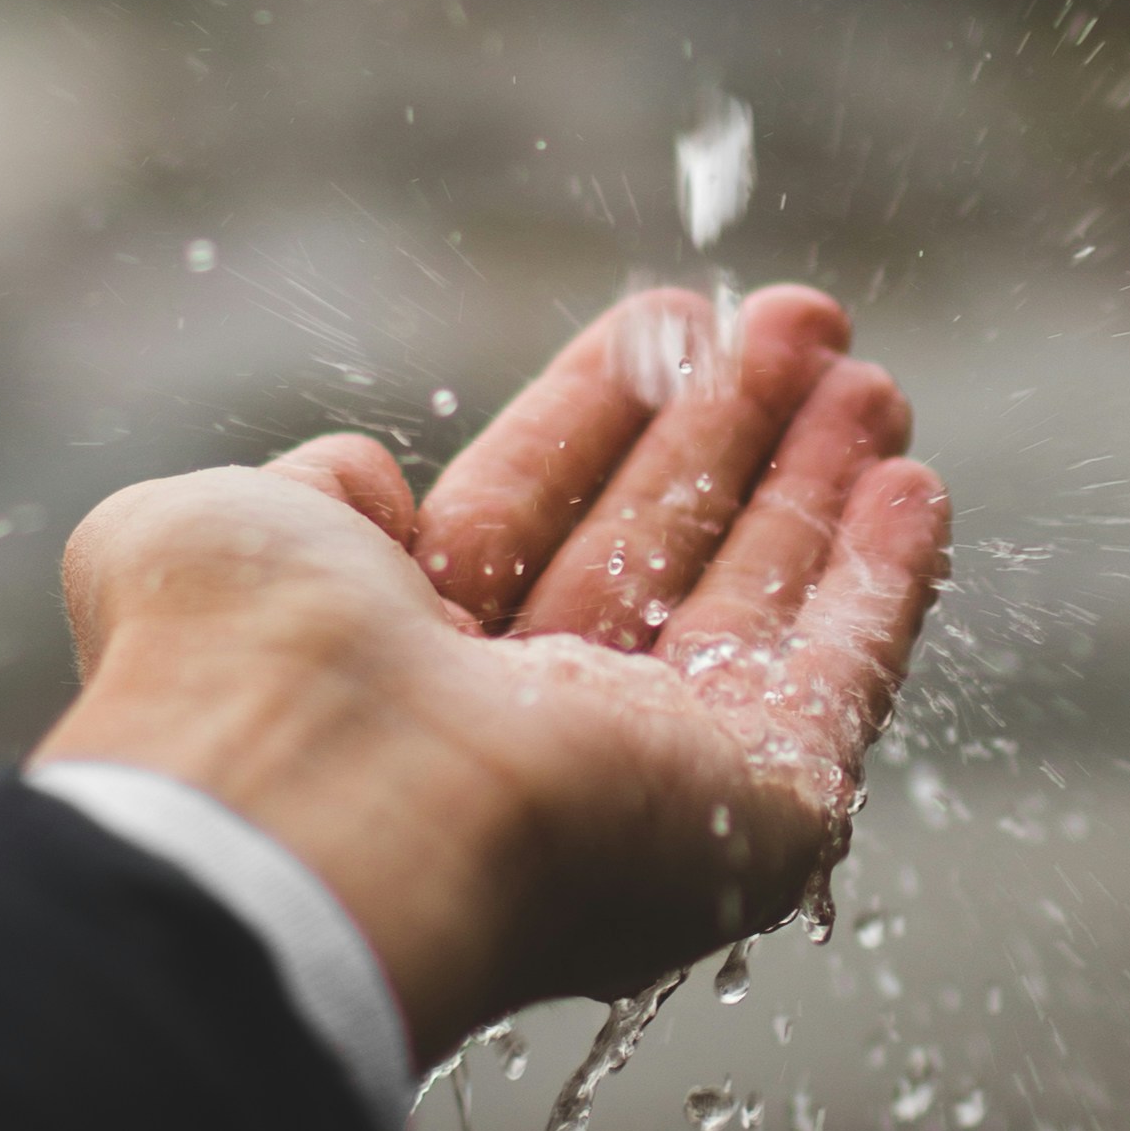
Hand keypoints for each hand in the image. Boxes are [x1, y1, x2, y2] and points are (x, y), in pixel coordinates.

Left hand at [34, 285, 947, 1067]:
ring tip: (868, 376)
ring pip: (753, 602)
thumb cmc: (237, 672)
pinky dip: (882, 588)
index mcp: (399, 671)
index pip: (526, 515)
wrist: (316, 805)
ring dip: (816, 484)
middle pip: (657, 549)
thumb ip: (301, 503)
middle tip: (804, 319)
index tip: (667, 318)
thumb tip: (366, 483)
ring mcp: (645, 776)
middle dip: (731, 430)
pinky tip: (915, 491)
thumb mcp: (214, 534)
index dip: (600, 415)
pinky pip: (837, 680)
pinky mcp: (757, 811)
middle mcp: (525, 732)